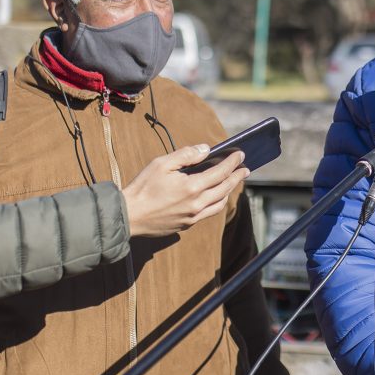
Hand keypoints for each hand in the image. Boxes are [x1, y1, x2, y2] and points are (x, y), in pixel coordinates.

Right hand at [122, 144, 247, 236]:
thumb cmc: (143, 187)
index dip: (232, 162)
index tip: (241, 155)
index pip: (221, 172)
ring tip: (233, 182)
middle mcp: (197, 203)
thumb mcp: (162, 163)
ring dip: (229, 191)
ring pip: (220, 203)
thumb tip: (206, 149)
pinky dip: (217, 202)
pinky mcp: (188, 224)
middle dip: (237, 177)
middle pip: (225, 188)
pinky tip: (216, 196)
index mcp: (192, 187)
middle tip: (245, 169)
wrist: (129, 216)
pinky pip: (209, 212)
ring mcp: (193, 216)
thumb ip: (186, 155)